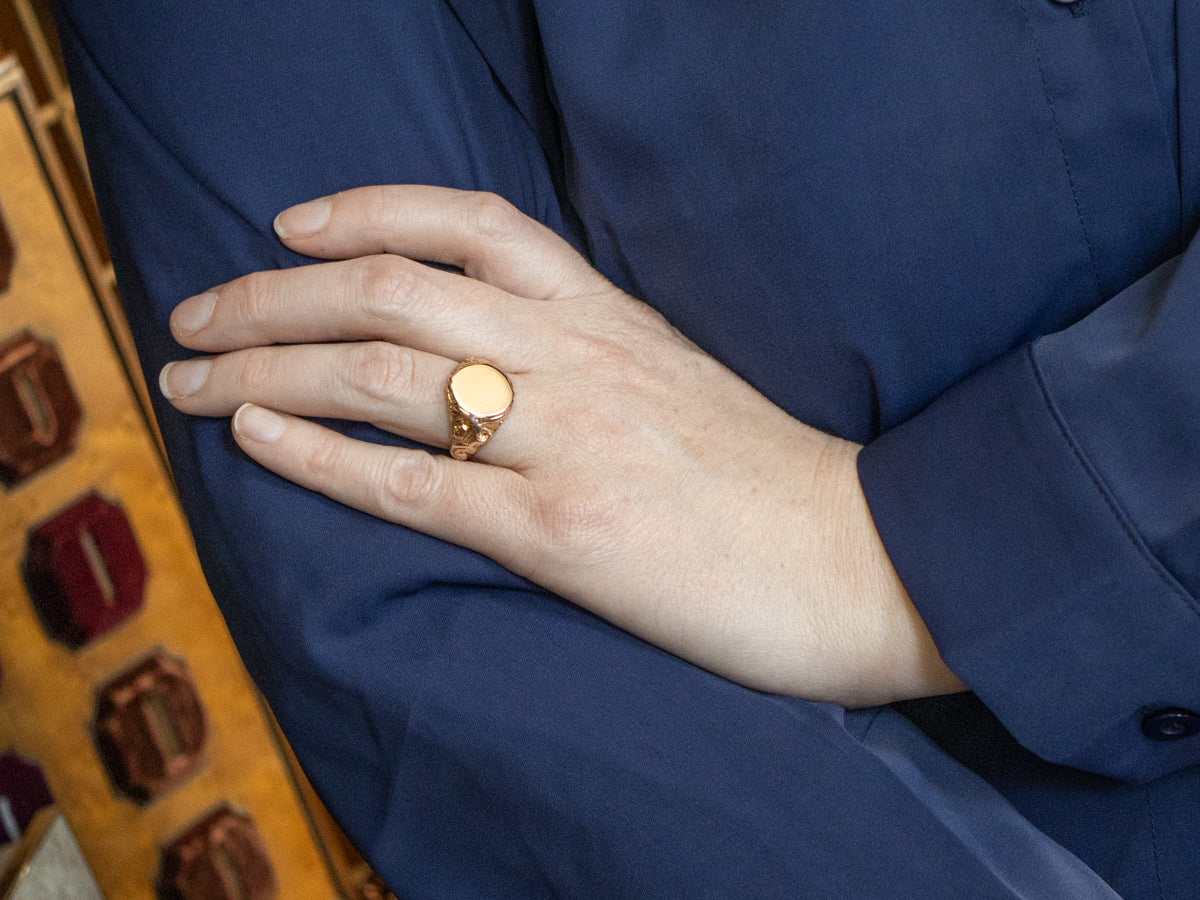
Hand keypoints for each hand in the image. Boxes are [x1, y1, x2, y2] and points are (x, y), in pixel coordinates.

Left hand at [160, 185, 964, 705]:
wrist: (865, 562)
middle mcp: (581, 357)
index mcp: (611, 317)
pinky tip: (253, 439)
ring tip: (187, 379)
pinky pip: (413, 483)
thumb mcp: (681, 383)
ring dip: (263, 368)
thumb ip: (595, 355)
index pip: (471, 223)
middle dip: (271, 293)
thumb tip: (503, 358)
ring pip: (385, 374)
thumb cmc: (773, 482)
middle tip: (196, 312)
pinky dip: (317, 454)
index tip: (290, 224)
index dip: (365, 210)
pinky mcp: (564, 533)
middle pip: (395, 289)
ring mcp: (570, 440)